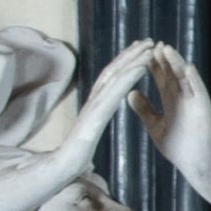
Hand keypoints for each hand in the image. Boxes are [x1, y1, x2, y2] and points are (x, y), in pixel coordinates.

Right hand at [67, 37, 163, 163]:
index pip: (109, 80)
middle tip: (147, 40)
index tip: (137, 52)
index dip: (123, 64)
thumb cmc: (72, 160)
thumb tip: (88, 142)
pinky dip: (131, 75)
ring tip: (150, 47)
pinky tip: (144, 66)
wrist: (60, 170)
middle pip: (112, 71)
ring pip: (115, 76)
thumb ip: (88, 134)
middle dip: (130, 54)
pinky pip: (117, 91)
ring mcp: (94, 106)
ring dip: (133, 59)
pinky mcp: (97, 113)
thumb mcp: (86, 140)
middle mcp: (92, 101)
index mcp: (93, 108)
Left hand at [137, 42, 210, 180]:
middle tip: (152, 43)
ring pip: (184, 77)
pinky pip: (198, 91)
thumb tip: (129, 93)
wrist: (194, 165)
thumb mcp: (154, 125)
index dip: (152, 63)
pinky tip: (187, 68)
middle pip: (172, 72)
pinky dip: (194, 79)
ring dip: (176, 63)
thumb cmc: (176, 147)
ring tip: (165, 49)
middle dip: (162, 58)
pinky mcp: (203, 109)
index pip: (161, 76)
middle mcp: (183, 97)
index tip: (141, 50)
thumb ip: (144, 109)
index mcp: (171, 100)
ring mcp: (194, 101)